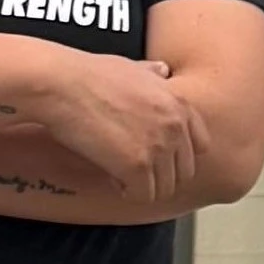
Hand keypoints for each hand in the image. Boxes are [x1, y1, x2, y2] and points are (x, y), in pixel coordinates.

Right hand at [16, 51, 200, 205]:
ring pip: (164, 188)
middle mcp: (176, 126)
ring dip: (143, 185)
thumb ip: (152, 74)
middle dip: (160, 174)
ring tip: (120, 172)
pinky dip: (126, 191)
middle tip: (134, 169)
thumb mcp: (131, 67)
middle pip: (183, 172)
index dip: (177, 155)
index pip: (200, 146)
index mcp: (180, 103)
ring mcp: (159, 147)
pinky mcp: (137, 166)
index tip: (156, 156)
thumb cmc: (89, 74)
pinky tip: (111, 177)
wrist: (62, 84)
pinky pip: (143, 196)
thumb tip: (162, 69)